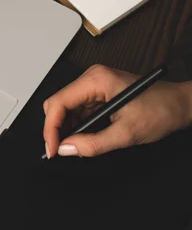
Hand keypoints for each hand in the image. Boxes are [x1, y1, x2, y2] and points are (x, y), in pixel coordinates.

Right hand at [43, 64, 191, 157]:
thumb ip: (93, 143)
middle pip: (57, 105)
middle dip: (56, 129)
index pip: (58, 103)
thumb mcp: (126, 133)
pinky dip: (77, 126)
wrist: (180, 105)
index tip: (53, 149)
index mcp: (97, 80)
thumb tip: (66, 149)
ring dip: (67, 129)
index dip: (51, 129)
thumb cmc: (162, 110)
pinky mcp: (99, 93)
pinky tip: (85, 137)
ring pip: (65, 109)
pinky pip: (78, 110)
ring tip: (77, 145)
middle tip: (61, 151)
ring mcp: (95, 85)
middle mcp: (93, 78)